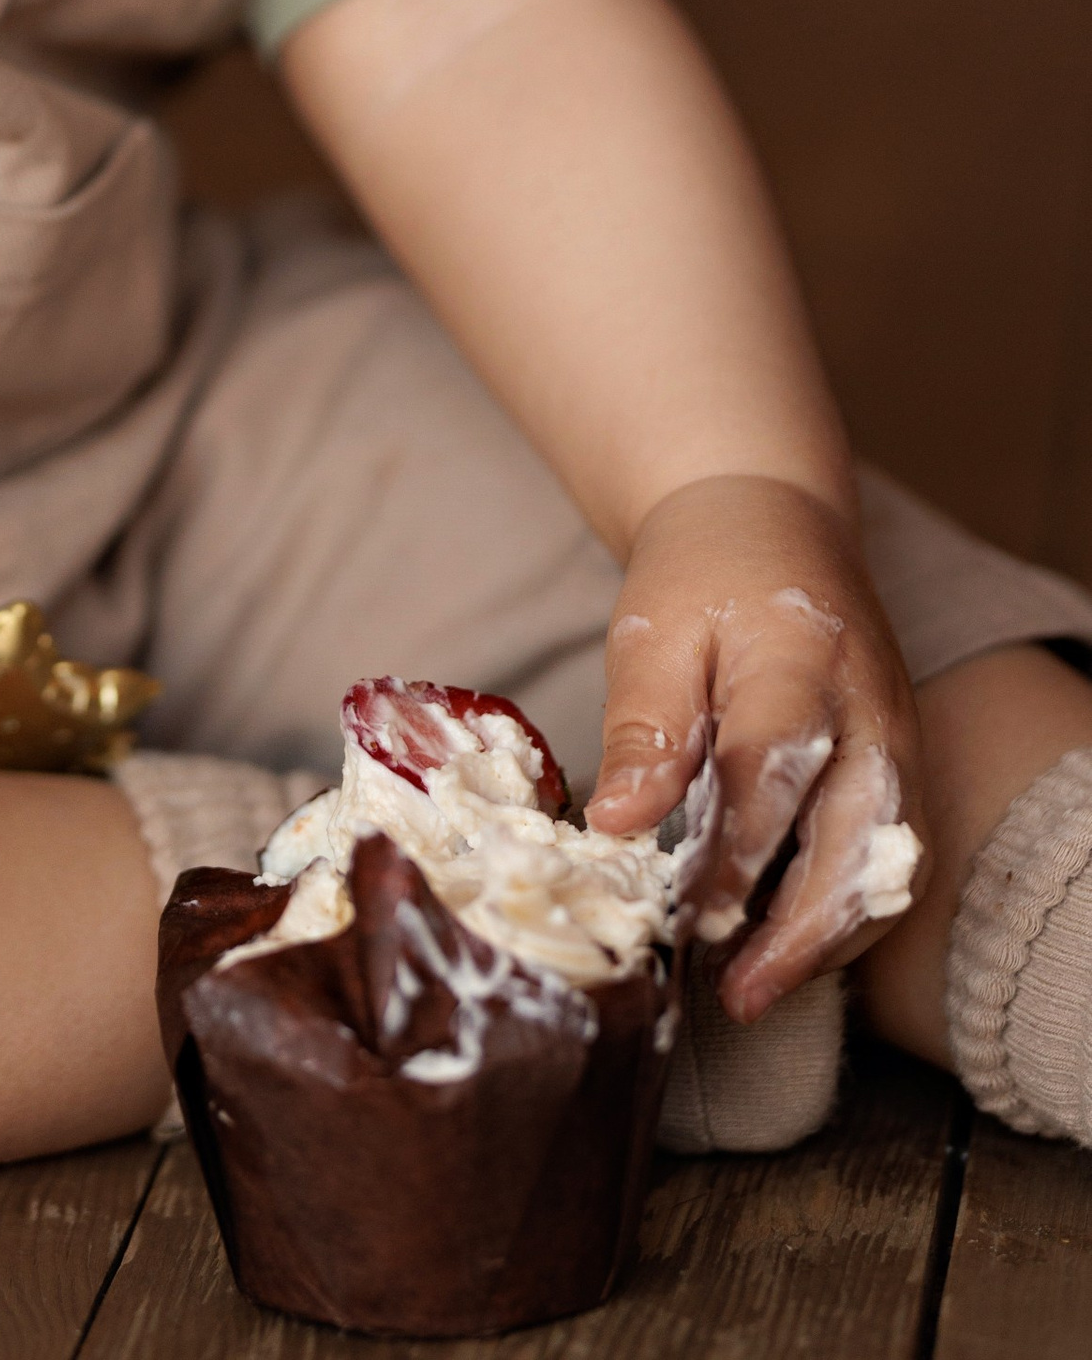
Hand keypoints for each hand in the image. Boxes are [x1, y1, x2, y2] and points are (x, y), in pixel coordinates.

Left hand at [587, 474, 926, 1019]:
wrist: (771, 521)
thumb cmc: (702, 575)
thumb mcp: (653, 632)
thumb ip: (643, 728)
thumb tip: (614, 825)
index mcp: (800, 657)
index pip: (776, 770)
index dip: (737, 853)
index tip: (690, 915)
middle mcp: (869, 706)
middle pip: (860, 835)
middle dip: (805, 928)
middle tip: (741, 992)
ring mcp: (896, 737)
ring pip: (889, 861)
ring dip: (831, 936)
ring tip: (760, 988)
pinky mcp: (899, 763)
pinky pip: (890, 855)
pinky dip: (846, 911)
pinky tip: (787, 946)